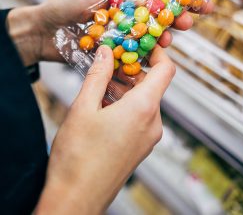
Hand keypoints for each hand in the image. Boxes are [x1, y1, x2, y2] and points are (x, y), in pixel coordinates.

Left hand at [7, 0, 213, 65]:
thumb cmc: (68, 4)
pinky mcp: (113, 56)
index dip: (182, 1)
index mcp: (127, 1)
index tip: (202, 4)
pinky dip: (144, 59)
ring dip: (163, 40)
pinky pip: (133, 58)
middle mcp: (128, 19)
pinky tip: (152, 58)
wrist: (43, 31)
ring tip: (168, 40)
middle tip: (188, 23)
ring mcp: (122, 38)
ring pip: (150, 41)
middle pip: (159, 21)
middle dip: (177, 22)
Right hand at [35, 45, 175, 213]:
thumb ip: (98, 75)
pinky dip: (126, 105)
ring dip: (126, 89)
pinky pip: (140, 118)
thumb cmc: (77, 158)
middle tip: (109, 63)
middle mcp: (153, 124)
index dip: (157, 53)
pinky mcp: (140, 148)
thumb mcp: (83, 107)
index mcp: (143, 109)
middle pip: (153, 85)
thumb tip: (106, 53)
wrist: (76, 199)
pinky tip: (103, 105)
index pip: (166, 70)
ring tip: (100, 85)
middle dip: (132, 71)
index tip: (142, 44)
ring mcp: (148, 138)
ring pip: (145, 102)